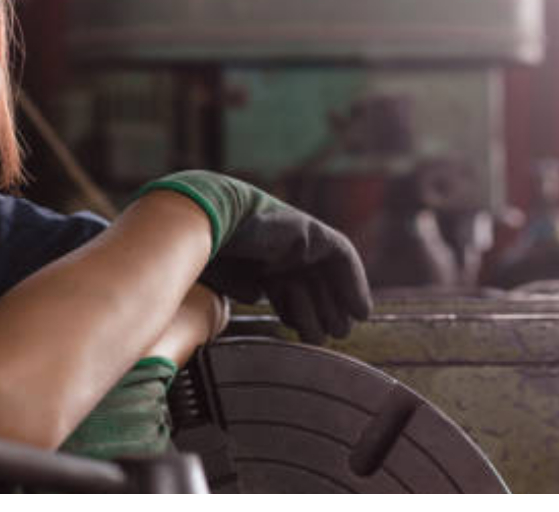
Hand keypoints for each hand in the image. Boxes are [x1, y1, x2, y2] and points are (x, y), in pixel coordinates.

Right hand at [136, 171, 371, 343]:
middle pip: (309, 283)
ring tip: (340, 329)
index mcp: (253, 256)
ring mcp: (294, 236)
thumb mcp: (218, 274)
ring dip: (335, 305)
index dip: (295, 312)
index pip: (282, 287)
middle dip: (321, 313)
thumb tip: (256, 292)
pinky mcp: (310, 230)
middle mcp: (276, 245)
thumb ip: (239, 282)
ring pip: (326, 275)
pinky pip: (342, 257)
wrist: (202, 222)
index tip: (302, 333)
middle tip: (329, 335)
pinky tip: (360, 310)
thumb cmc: (198, 251)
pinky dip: (354, 284)